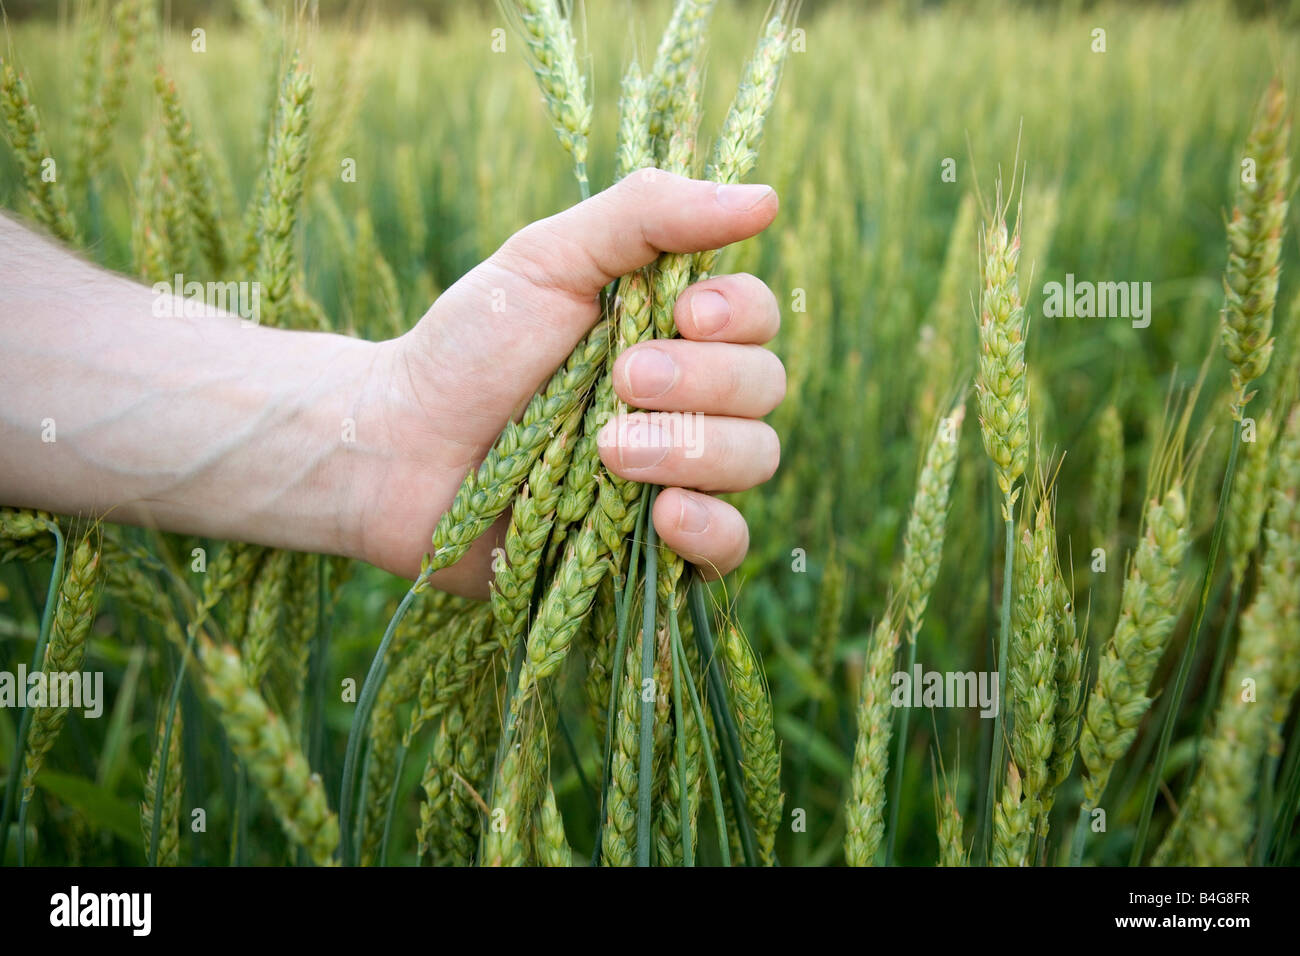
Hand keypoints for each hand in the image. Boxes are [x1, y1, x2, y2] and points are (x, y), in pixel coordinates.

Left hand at [356, 170, 783, 594]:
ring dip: (692, 449)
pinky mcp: (657, 546)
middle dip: (700, 381)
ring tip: (607, 448)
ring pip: (754, 459)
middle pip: (763, 386)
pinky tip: (663, 515)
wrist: (400, 448)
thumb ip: (648, 216)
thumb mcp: (547, 260)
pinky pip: (732, 544)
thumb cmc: (470, 346)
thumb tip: (766, 196)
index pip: (756, 316)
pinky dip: (710, 530)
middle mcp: (691, 399)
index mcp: (673, 328)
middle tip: (620, 379)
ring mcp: (679, 473)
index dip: (738, 315)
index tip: (682, 314)